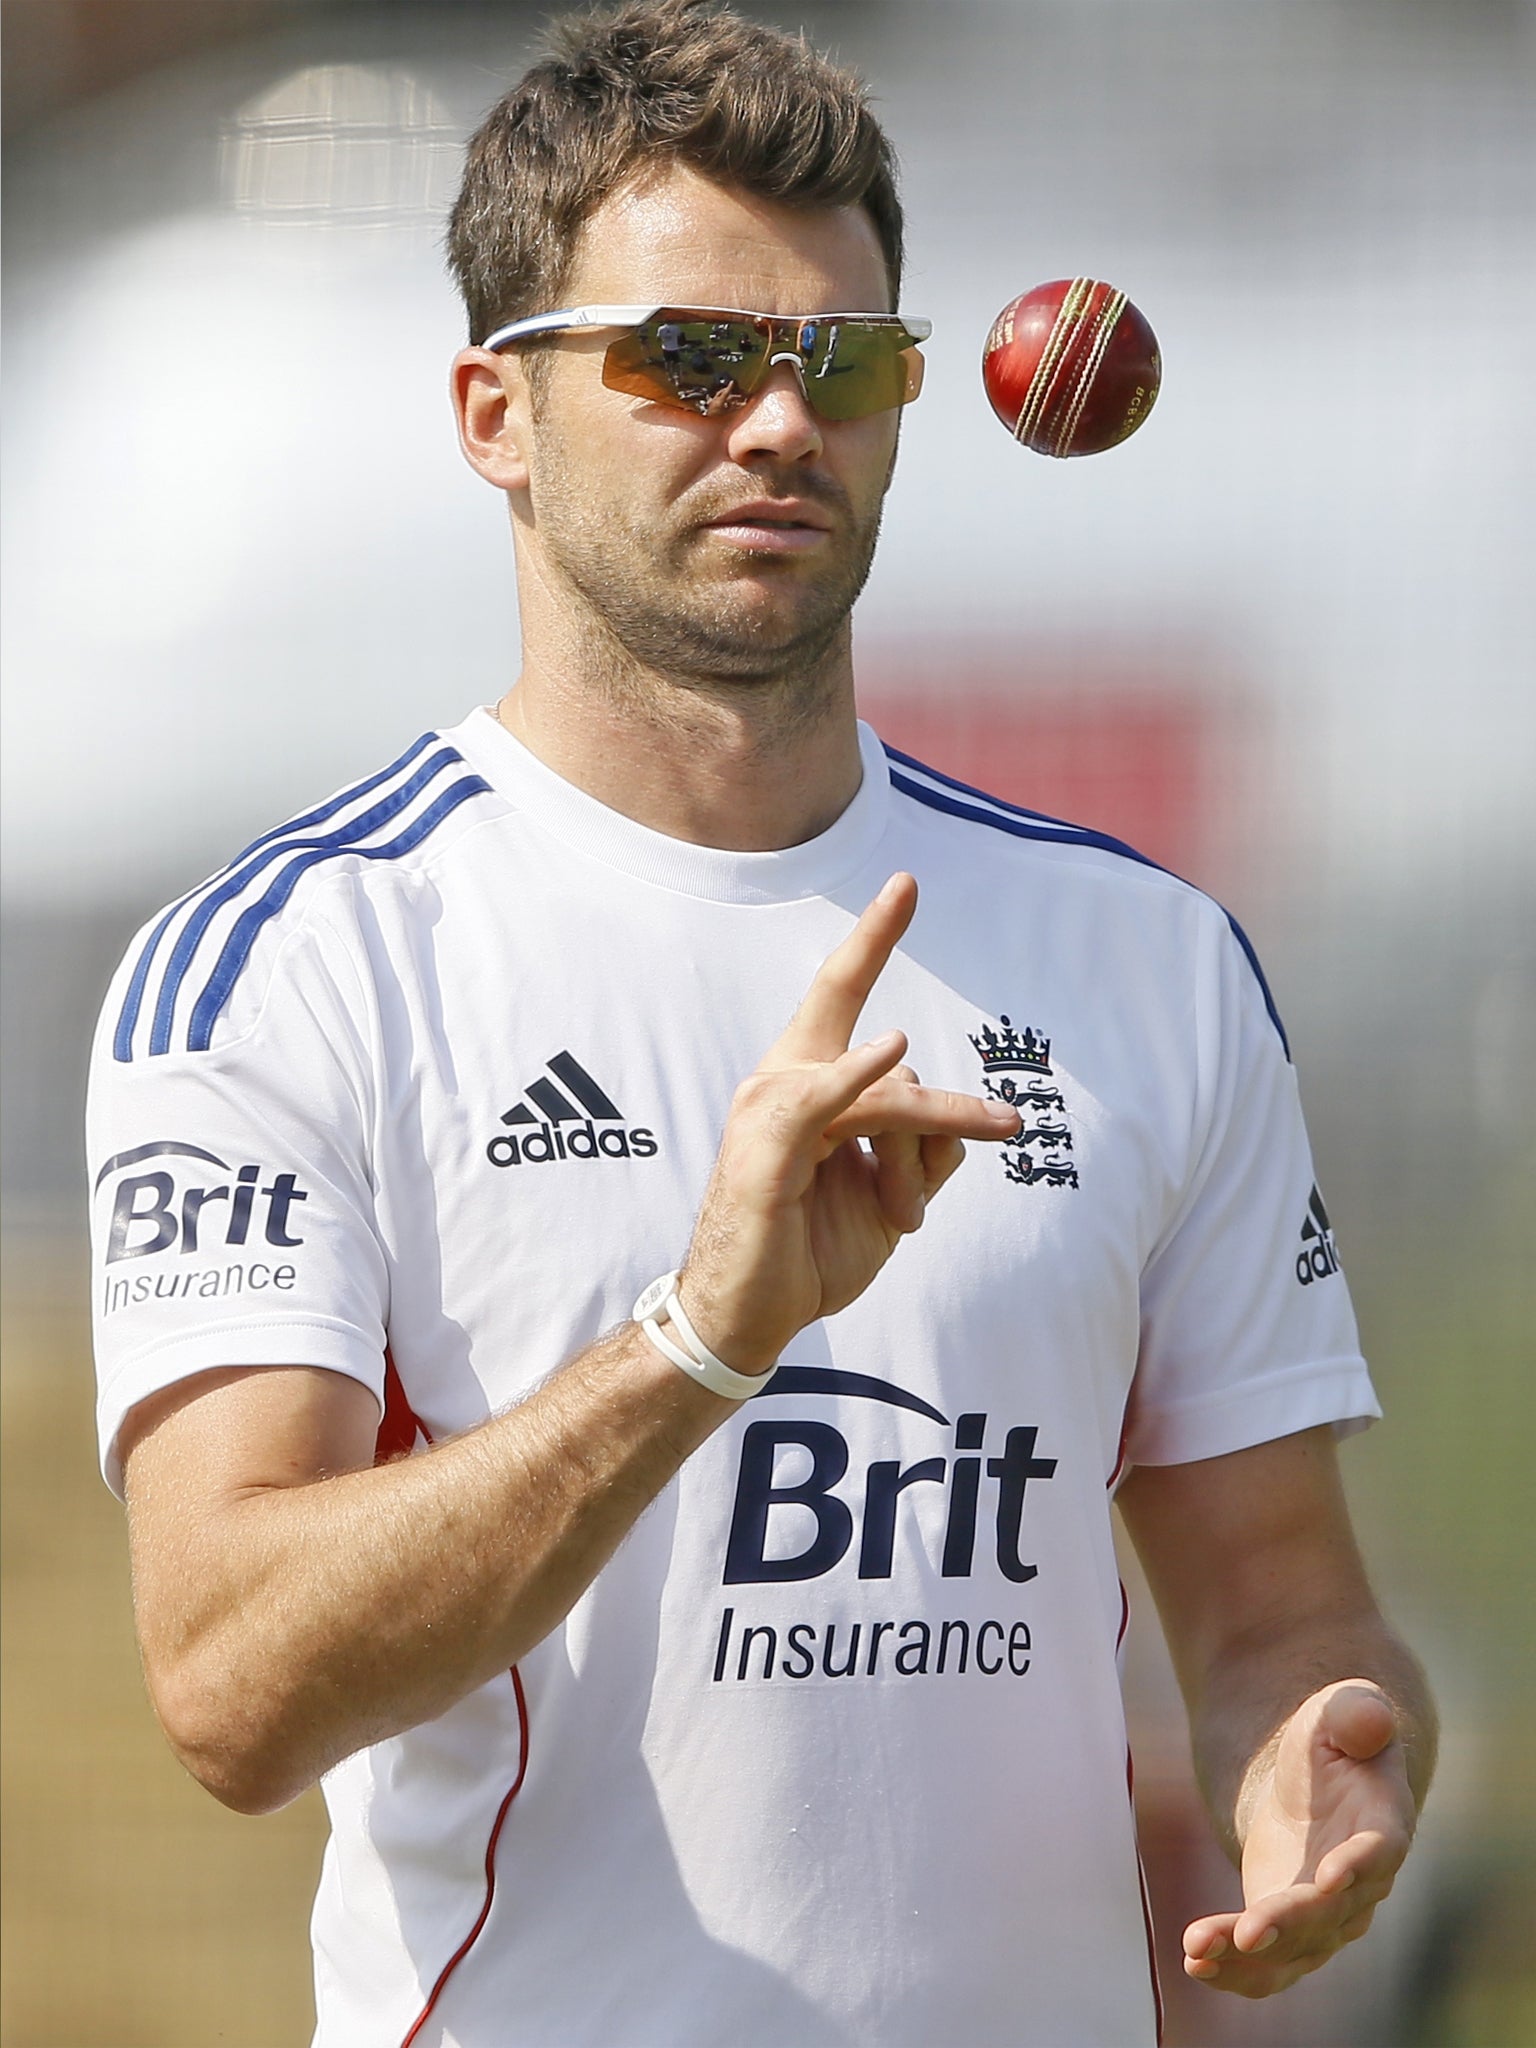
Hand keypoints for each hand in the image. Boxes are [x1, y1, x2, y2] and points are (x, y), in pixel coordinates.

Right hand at [677, 873, 1018, 1373]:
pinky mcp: (769, 1144)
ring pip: (888, 1093)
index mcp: (805, 1083)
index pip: (840, 993)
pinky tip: (892, 1049)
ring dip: (928, 1149)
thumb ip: (924, 1149)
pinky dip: (861, 1074)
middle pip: (881, 1046)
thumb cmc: (807, 1252)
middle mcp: (782, 1080)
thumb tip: (962, 1124)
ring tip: (922, 1206)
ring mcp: (770, 1107)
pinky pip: (829, 1098)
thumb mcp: (887, 1198)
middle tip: (1006, 1124)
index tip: (906, 884)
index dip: (873, 938)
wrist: (747, 1317)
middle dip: (932, 1080)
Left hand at [1183, 1680, 1415, 1996]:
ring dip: (1247, 1958)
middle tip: (1247, 1933)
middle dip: (1288, 1924)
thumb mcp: (1341, 1710)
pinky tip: (1194, 1964)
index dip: (1358, 1866)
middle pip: (1329, 1915)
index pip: (1378, 1853)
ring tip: (1198, 1952)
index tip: (1329, 1878)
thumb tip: (1370, 1718)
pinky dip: (1233, 1970)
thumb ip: (1356, 1713)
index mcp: (1383, 1826)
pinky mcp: (1287, 1929)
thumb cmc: (1334, 1737)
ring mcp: (1326, 1916)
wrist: (1315, 1779)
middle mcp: (1362, 1886)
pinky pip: (1267, 1964)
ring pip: (1293, 1949)